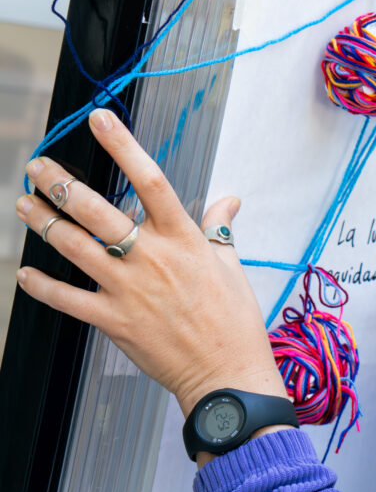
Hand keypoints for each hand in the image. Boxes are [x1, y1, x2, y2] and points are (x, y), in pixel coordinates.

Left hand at [15, 109, 286, 417]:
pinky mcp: (113, 320)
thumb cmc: (234, 321)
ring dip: (42, 221)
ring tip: (24, 204)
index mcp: (184, 240)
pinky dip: (42, 285)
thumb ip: (221, 229)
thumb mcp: (232, 267)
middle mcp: (152, 258)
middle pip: (96, 209)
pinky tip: (25, 273)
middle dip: (60, 183)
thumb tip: (229, 201)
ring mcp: (128, 289)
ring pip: (73, 246)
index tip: (100, 119)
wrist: (227, 372)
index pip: (151, 181)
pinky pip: (66, 298)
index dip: (123, 146)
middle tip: (37, 167)